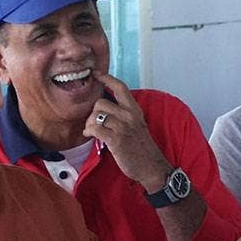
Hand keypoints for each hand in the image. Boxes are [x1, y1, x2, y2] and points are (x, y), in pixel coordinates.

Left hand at [83, 72, 172, 192]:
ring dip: (89, 123)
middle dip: (92, 112)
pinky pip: (95, 128)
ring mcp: (123, 127)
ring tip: (91, 131)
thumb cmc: (142, 148)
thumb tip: (105, 108)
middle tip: (93, 123)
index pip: (120, 87)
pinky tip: (90, 135)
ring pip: (96, 115)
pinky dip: (89, 132)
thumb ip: (124, 115)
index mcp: (135, 110)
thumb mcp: (137, 125)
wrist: (151, 167)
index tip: (96, 73)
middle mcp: (129, 115)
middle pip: (100, 102)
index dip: (106, 78)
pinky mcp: (116, 140)